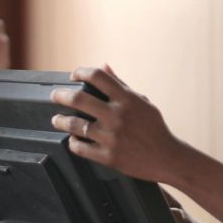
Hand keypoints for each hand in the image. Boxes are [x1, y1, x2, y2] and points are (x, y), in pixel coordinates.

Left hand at [50, 64, 183, 183]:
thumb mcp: (141, 102)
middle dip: (61, 95)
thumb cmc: (154, 128)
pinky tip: (73, 140)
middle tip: (55, 96)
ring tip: (57, 119)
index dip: (81, 72)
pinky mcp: (108, 157)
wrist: (166, 158)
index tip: (73, 75)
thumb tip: (103, 65)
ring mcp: (111, 137)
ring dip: (61, 121)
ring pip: (75, 125)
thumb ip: (120, 84)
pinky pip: (80, 148)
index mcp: (127, 99)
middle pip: (79, 98)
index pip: (97, 76)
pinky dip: (73, 143)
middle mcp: (117, 116)